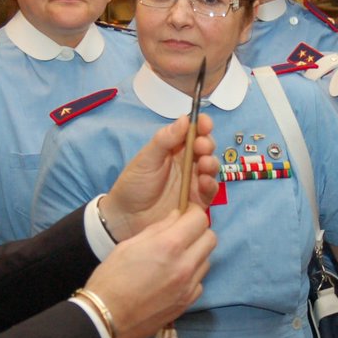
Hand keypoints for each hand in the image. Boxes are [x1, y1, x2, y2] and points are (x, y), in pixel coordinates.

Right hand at [84, 208, 214, 337]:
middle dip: (198, 232)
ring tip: (175, 257)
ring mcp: (188, 287)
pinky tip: (173, 278)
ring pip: (206, 260)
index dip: (193, 213)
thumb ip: (158, 228)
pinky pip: (199, 282)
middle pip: (210, 239)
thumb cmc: (111, 278)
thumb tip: (176, 216)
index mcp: (169, 246)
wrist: (106, 317)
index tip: (186, 214)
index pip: (199, 219)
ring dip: (196, 254)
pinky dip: (191, 276)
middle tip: (183, 234)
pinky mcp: (187, 303)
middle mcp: (184, 265)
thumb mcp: (129, 244)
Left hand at [101, 114, 220, 240]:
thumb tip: (184, 118)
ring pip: (210, 168)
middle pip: (205, 148)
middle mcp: (187, 163)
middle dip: (207, 143)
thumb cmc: (133, 185)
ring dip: (211, 162)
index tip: (203, 122)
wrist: (126, 218)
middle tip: (201, 145)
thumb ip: (164, 139)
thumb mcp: (146, 159)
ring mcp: (193, 182)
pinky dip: (211, 184)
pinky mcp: (197, 201)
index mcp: (174, 149)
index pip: (192, 132)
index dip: (201, 125)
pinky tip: (204, 181)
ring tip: (204, 163)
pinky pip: (210, 191)